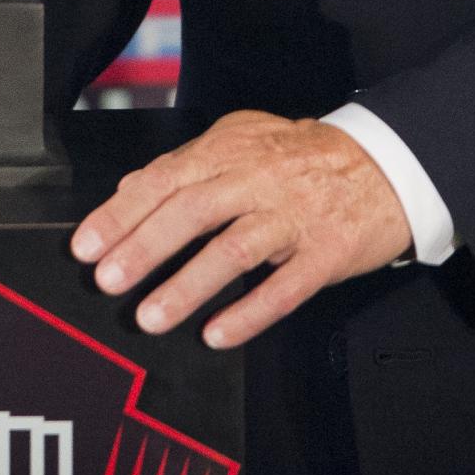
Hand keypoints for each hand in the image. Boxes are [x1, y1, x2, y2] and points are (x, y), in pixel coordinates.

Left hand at [69, 110, 410, 348]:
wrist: (388, 162)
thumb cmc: (304, 156)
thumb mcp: (242, 140)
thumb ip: (187, 164)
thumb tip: (131, 188)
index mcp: (230, 151)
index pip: (164, 179)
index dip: (121, 213)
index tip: (86, 246)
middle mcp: (258, 180)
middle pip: (192, 211)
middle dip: (144, 247)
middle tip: (108, 280)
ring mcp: (294, 217)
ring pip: (234, 250)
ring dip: (188, 286)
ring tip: (151, 317)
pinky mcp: (327, 252)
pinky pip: (286, 287)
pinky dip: (250, 312)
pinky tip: (217, 334)